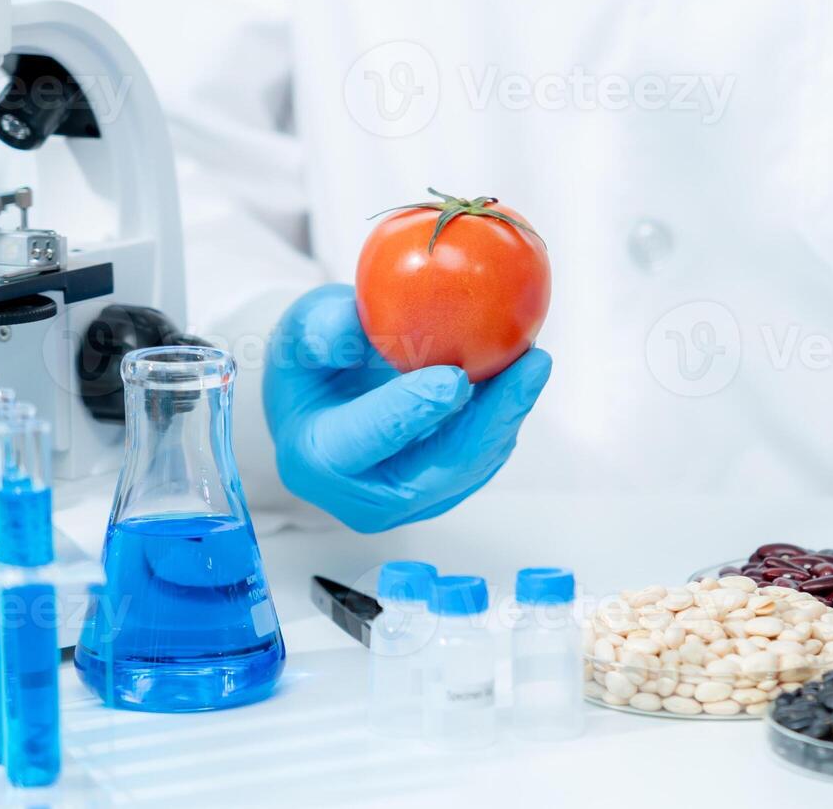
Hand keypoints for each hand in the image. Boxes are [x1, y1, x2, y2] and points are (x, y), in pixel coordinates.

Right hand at [263, 284, 551, 531]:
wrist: (322, 403)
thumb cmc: (309, 366)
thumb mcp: (299, 334)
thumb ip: (321, 329)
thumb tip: (353, 329)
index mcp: (317, 458)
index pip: (369, 437)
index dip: (412, 411)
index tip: (455, 378)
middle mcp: (362, 496)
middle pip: (440, 466)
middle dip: (491, 417)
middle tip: (530, 364)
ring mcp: (406, 502)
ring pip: (471, 467)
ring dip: (507, 416)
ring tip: (533, 363)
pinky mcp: (440, 493)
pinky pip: (480, 460)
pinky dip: (503, 419)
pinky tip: (522, 377)